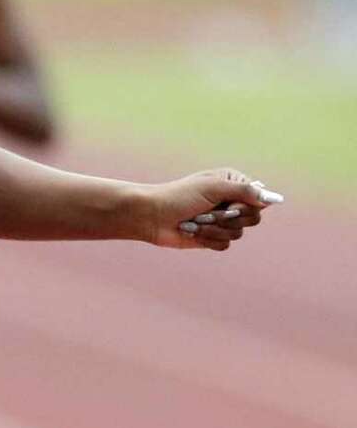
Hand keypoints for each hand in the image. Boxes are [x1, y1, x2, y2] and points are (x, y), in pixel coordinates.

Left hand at [147, 168, 283, 250]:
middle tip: (209, 213)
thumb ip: (245, 192)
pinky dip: (208, 239)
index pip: (259, 198)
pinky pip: (225, 244)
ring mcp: (222, 220)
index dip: (246, 206)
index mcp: (233, 183)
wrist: (153, 217)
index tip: (230, 206)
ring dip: (214, 229)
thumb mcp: (214, 188)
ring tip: (195, 221)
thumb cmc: (180, 196)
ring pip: (237, 234)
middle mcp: (231, 201)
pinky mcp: (213, 237)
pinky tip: (193, 232)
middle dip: (228, 219)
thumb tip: (274, 199)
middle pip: (253, 218)